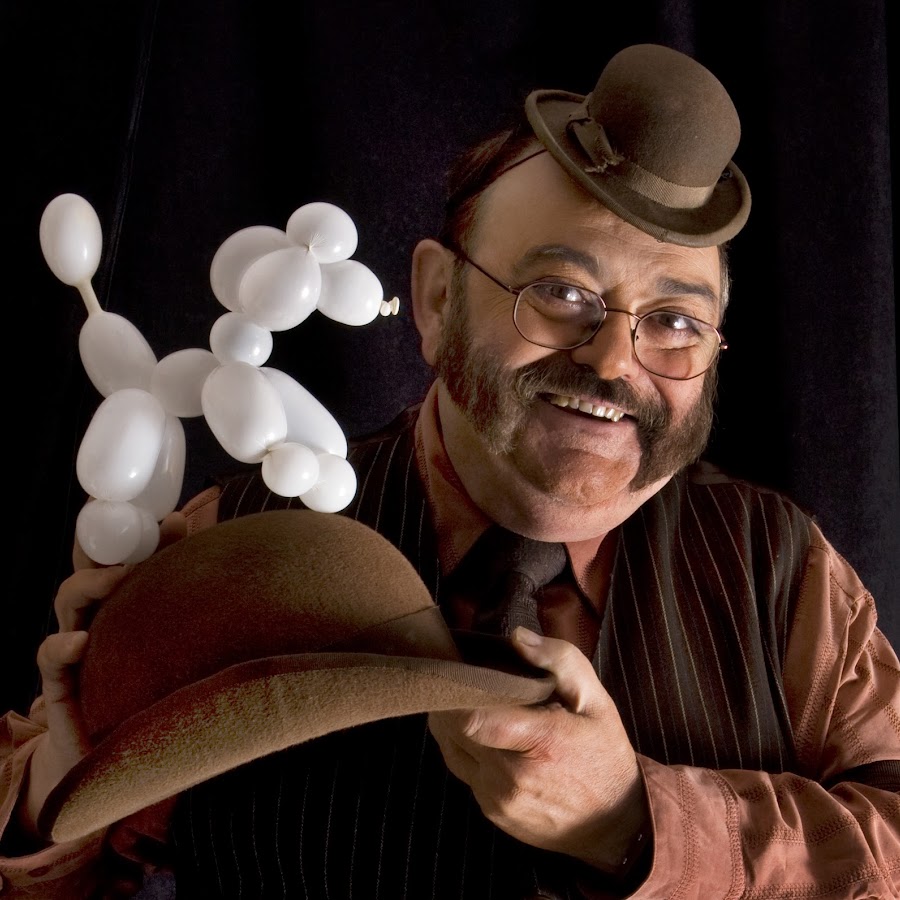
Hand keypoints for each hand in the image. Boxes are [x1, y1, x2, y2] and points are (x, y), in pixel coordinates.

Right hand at [20, 511, 186, 840]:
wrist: (128, 756)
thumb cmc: (163, 694)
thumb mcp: (186, 647)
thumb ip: (200, 607)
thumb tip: (242, 573)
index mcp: (133, 598)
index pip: (132, 552)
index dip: (146, 530)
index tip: (175, 519)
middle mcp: (104, 613)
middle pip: (94, 563)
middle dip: (105, 540)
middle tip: (128, 528)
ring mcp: (80, 644)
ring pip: (70, 596)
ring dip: (91, 581)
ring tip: (116, 577)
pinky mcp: (62, 683)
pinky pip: (50, 656)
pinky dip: (60, 645)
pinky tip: (81, 642)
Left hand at [427, 627, 648, 871]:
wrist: (615, 823)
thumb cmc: (604, 754)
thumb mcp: (595, 700)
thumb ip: (560, 661)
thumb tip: (518, 636)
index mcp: (540, 742)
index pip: (470, 717)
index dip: (458, 691)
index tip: (461, 668)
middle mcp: (511, 777)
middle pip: (452, 730)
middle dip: (453, 702)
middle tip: (465, 681)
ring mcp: (498, 800)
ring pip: (451, 750)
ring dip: (455, 726)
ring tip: (474, 705)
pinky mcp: (492, 812)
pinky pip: (463, 771)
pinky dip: (466, 749)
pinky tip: (485, 735)